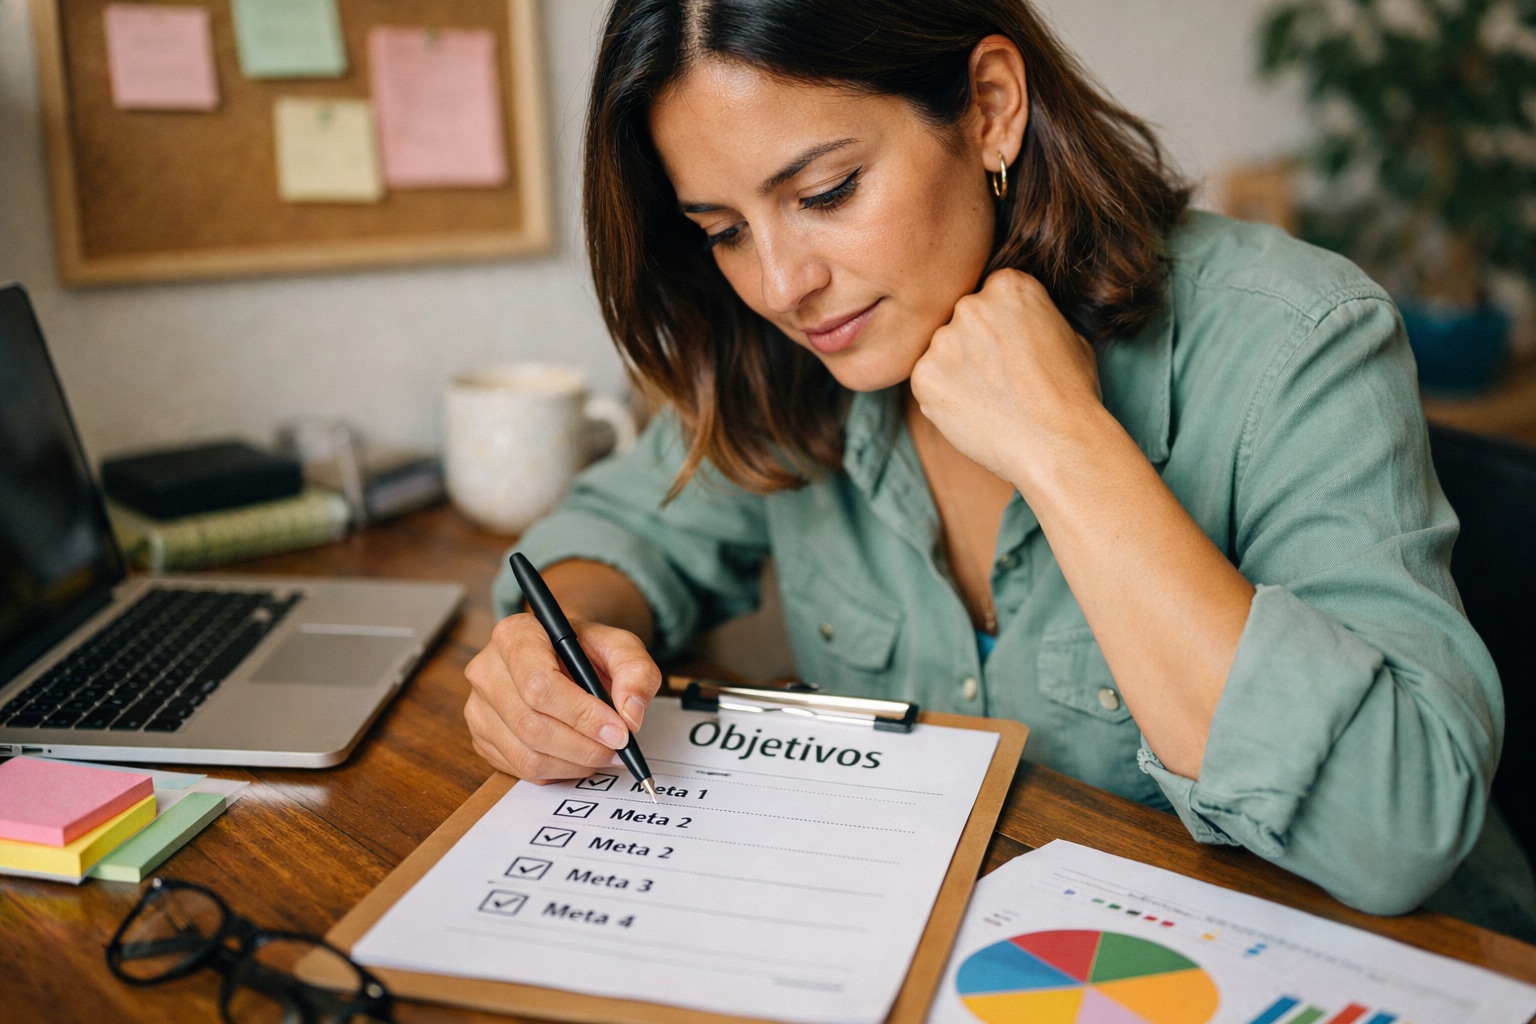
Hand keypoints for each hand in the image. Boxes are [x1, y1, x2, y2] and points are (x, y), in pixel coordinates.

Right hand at [464, 613, 662, 781]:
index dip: (582, 715)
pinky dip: (559, 771)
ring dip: (575, 764)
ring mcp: (478, 708)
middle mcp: (486, 671)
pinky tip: (578, 754)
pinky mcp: (482, 739)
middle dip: (584, 746)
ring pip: (528, 755)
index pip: (540, 685)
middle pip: (533, 726)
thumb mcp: (621, 647)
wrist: (561, 656)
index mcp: (515, 635)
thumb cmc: (586, 650)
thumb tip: (630, 715)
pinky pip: (522, 770)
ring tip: (602, 752)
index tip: (619, 731)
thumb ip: (636, 672)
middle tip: (618, 749)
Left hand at [909, 268, 1102, 481]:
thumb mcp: (1069, 335)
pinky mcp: (924, 375)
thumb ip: (1034, 317)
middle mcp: (971, 304)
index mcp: (1009, 285)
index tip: (1011, 353)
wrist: (1057, 443)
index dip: (1000, 328)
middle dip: (974, 346)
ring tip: (990, 400)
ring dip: (957, 371)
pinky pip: (928, 381)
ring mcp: (944, 339)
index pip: (989, 298)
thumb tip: (1021, 322)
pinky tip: (974, 412)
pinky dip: (944, 397)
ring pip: (942, 351)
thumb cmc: (1072, 394)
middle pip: (961, 321)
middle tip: (999, 381)